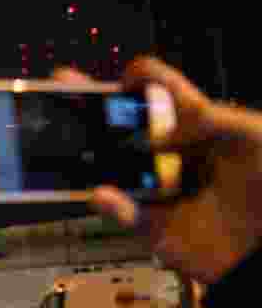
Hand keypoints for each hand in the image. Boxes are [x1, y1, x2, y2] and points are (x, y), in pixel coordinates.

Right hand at [55, 59, 261, 283]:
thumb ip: (213, 120)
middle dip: (94, 111)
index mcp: (200, 128)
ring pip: (116, 172)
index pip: (166, 94)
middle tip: (65, 95)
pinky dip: (111, 207)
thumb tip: (158, 134)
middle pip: (127, 129)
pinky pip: (125, 215)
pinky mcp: (155, 227)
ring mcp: (161, 192)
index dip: (143, 79)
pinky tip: (101, 194)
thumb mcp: (254, 137)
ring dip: (92, 161)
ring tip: (71, 149)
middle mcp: (174, 157)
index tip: (123, 80)